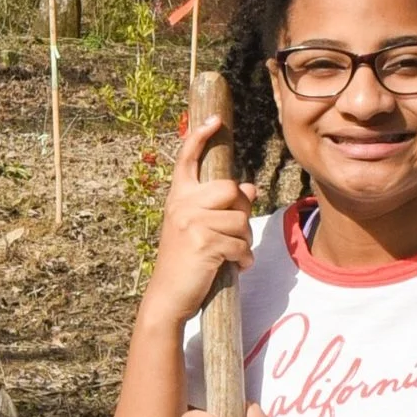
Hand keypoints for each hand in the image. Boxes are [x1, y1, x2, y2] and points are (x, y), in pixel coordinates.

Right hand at [139, 117, 256, 331]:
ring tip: (231, 254)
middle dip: (240, 211)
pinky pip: (240, 243)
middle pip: (231, 188)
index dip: (199, 137)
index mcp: (178, 198)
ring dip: (243, 240)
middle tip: (232, 233)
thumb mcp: (198, 229)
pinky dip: (243, 258)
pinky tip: (236, 266)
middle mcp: (182, 205)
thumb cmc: (185, 262)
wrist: (167, 296)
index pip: (187, 160)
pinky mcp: (204, 243)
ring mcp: (191, 223)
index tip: (212, 119)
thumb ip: (219, 207)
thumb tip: (249, 187)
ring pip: (240, 219)